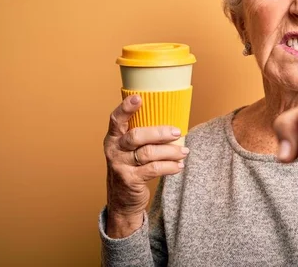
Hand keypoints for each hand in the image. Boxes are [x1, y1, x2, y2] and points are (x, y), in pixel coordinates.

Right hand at [103, 95, 188, 236]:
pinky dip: (169, 166)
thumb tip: (172, 116)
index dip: (126, 108)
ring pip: (148, 153)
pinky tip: (179, 165)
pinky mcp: (130, 180)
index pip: (116, 119)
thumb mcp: (130, 149)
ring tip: (184, 151)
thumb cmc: (132, 166)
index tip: (138, 98)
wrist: (122, 199)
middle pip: (136, 136)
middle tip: (177, 131)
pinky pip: (153, 169)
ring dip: (170, 151)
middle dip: (159, 133)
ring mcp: (120, 165)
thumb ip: (142, 134)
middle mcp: (114, 149)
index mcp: (113, 137)